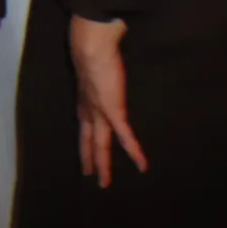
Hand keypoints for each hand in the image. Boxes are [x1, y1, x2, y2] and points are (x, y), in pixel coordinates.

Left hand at [68, 14, 146, 187]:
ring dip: (103, 164)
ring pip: (101, 145)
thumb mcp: (93, 61)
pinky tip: (142, 166)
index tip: (84, 150)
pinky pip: (126, 136)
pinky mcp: (114, 112)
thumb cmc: (92, 46)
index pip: (84, 124)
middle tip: (89, 175)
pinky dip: (134, 151)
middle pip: (88, 139)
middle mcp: (89, 108)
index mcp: (84, 97)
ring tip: (104, 183)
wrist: (90, 44)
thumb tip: (104, 61)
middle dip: (89, 157)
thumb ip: (98, 67)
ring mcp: (100, 113)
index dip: (84, 139)